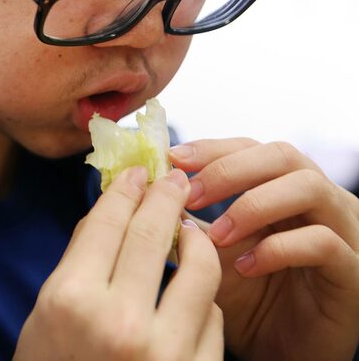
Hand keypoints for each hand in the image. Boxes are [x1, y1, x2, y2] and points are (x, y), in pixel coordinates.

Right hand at [14, 167, 222, 360]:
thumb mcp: (47, 313)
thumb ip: (80, 259)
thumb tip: (114, 207)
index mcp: (71, 300)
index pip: (107, 223)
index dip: (126, 189)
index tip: (139, 172)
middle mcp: (119, 322)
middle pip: (153, 234)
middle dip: (166, 196)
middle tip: (172, 178)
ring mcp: (163, 353)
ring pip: (200, 270)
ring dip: (198, 242)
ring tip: (191, 233)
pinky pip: (214, 319)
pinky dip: (204, 300)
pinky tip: (191, 295)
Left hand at [171, 139, 358, 360]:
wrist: (280, 353)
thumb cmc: (246, 298)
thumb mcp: (208, 252)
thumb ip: (186, 219)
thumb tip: (148, 187)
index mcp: (282, 187)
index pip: (250, 147)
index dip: (211, 148)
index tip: (172, 159)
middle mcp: (317, 200)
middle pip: (281, 155)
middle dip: (229, 170)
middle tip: (189, 195)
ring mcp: (342, 230)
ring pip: (309, 187)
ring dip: (253, 205)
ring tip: (217, 234)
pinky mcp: (352, 270)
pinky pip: (322, 242)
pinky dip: (278, 248)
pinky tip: (245, 267)